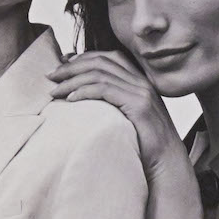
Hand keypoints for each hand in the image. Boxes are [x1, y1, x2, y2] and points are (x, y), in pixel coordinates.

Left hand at [49, 51, 183, 182]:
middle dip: (71, 67)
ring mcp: (141, 91)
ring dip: (72, 80)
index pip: (108, 57)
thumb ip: (114, 101)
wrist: (167, 161)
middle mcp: (141, 81)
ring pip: (99, 74)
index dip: (83, 57)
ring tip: (55, 91)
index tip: (62, 64)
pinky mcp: (138, 105)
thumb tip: (85, 95)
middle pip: (100, 61)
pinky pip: (105, 90)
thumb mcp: (128, 116)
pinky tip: (70, 100)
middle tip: (51, 77)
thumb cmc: (144, 143)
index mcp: (139, 80)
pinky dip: (84, 91)